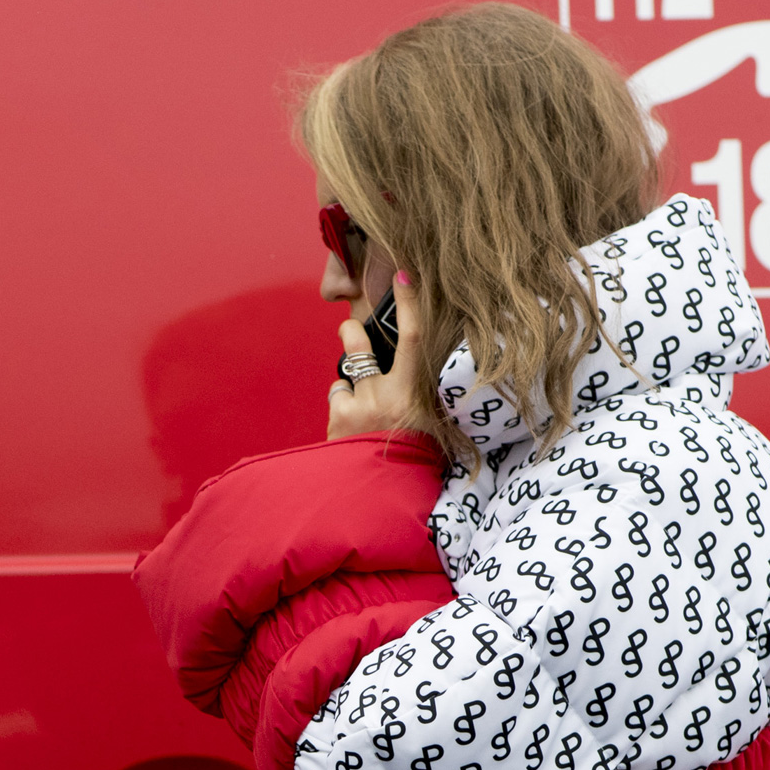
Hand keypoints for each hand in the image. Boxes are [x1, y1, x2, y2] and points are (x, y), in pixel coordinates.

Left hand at [326, 271, 421, 440]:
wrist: (389, 497)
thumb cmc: (418, 455)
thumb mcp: (432, 420)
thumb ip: (419, 390)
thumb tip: (410, 363)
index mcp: (416, 395)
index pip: (413, 338)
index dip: (409, 302)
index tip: (405, 272)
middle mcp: (384, 399)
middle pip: (357, 346)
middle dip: (349, 333)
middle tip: (349, 331)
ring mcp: (357, 411)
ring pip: (343, 379)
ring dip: (350, 389)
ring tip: (363, 413)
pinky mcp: (337, 424)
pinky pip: (337, 401)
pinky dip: (344, 411)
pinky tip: (355, 431)